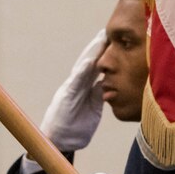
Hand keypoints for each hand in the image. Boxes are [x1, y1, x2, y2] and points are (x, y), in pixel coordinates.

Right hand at [40, 29, 106, 150]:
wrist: (59, 142)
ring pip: (83, 68)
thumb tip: (107, 86)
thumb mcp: (92, 109)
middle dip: (98, 47)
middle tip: (108, 31)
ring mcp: (71, 89)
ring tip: (101, 38)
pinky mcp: (67, 97)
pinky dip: (82, 71)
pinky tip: (90, 62)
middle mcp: (77, 85)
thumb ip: (98, 96)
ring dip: (92, 53)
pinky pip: (75, 82)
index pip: (96, 68)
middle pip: (89, 62)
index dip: (104, 55)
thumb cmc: (76, 127)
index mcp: (85, 88)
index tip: (114, 41)